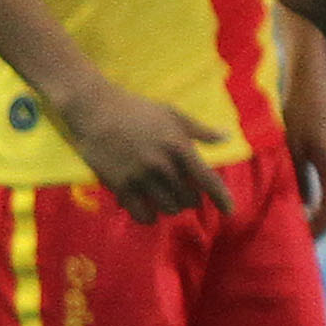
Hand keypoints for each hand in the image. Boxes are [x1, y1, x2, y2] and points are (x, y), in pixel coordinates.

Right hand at [49, 78, 230, 223]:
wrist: (95, 109)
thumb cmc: (137, 110)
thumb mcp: (173, 114)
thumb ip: (201, 131)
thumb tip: (228, 137)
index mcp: (179, 147)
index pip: (208, 179)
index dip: (222, 198)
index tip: (229, 210)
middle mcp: (162, 165)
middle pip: (188, 198)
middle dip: (191, 199)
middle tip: (184, 193)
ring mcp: (140, 176)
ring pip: (168, 208)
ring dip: (171, 207)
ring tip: (167, 199)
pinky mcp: (120, 185)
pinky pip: (142, 214)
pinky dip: (149, 217)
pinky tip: (149, 211)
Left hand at [288, 80, 325, 237]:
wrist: (313, 86)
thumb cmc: (299, 113)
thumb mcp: (291, 148)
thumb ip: (296, 178)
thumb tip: (299, 206)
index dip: (319, 229)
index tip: (303, 242)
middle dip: (321, 226)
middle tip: (301, 242)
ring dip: (321, 214)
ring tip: (301, 227)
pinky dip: (321, 200)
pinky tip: (304, 204)